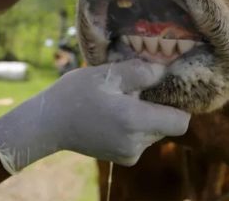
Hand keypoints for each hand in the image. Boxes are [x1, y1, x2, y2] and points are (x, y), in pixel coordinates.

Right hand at [0, 59, 190, 173]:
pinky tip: (116, 114)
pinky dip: (136, 126)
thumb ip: (141, 72)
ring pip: (155, 131)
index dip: (180, 104)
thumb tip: (166, 70)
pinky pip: (142, 139)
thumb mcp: (107, 74)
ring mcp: (130, 154)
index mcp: (135, 121)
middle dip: (159, 106)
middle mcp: (137, 143)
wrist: (47, 124)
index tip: (168, 89)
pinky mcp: (123, 158)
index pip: (181, 121)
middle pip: (168, 125)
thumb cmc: (75, 94)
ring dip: (146, 115)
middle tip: (136, 91)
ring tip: (122, 101)